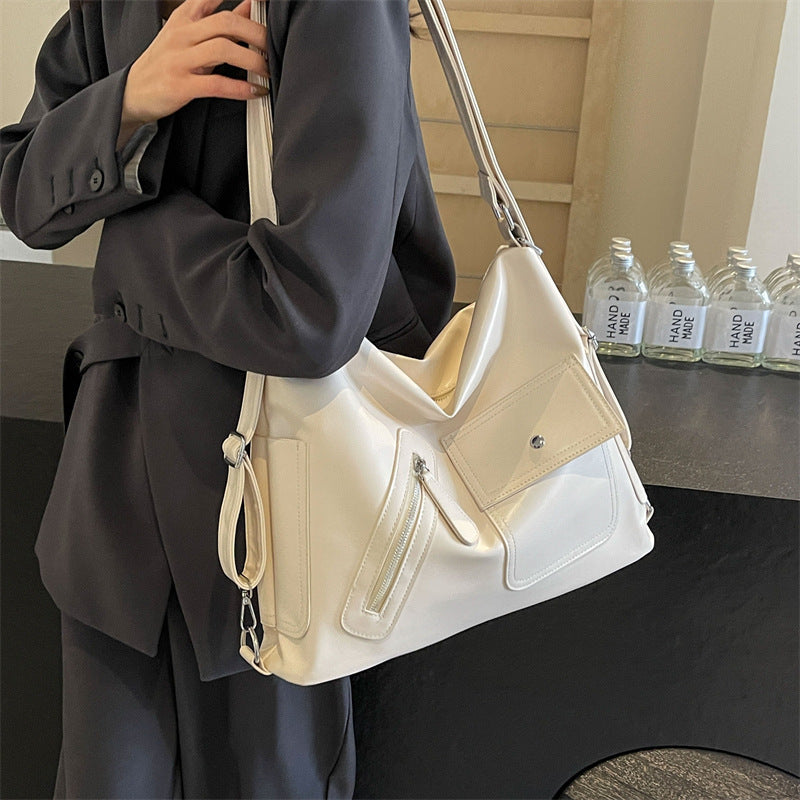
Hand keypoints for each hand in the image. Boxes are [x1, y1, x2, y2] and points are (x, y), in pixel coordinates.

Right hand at [118, 0, 268, 146]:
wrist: (133, 92)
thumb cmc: (167, 62)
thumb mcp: (189, 35)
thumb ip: (218, 21)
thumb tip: (250, 6)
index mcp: (185, 17)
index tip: (264, 1)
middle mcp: (182, 33)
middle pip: (226, 22)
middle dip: (256, 34)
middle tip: (273, 48)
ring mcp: (180, 59)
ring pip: (223, 49)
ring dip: (253, 61)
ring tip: (268, 71)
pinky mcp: (180, 85)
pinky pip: (216, 84)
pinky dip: (240, 88)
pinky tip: (255, 91)